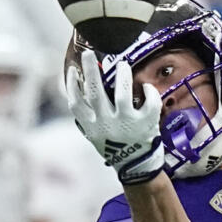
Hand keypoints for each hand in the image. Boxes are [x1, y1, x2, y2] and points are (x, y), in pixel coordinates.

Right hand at [66, 49, 164, 184]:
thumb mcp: (97, 135)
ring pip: (122, 94)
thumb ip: (91, 117)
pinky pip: (148, 102)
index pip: (76, 103)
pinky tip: (146, 86)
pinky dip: (148, 91)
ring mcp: (126, 123)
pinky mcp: (145, 124)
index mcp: (92, 127)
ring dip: (121, 75)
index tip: (74, 69)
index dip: (72, 85)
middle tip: (88, 53)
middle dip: (90, 70)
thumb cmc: (117, 147)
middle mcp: (106, 123)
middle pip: (95, 92)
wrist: (136, 167)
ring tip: (122, 63)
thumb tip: (83, 89)